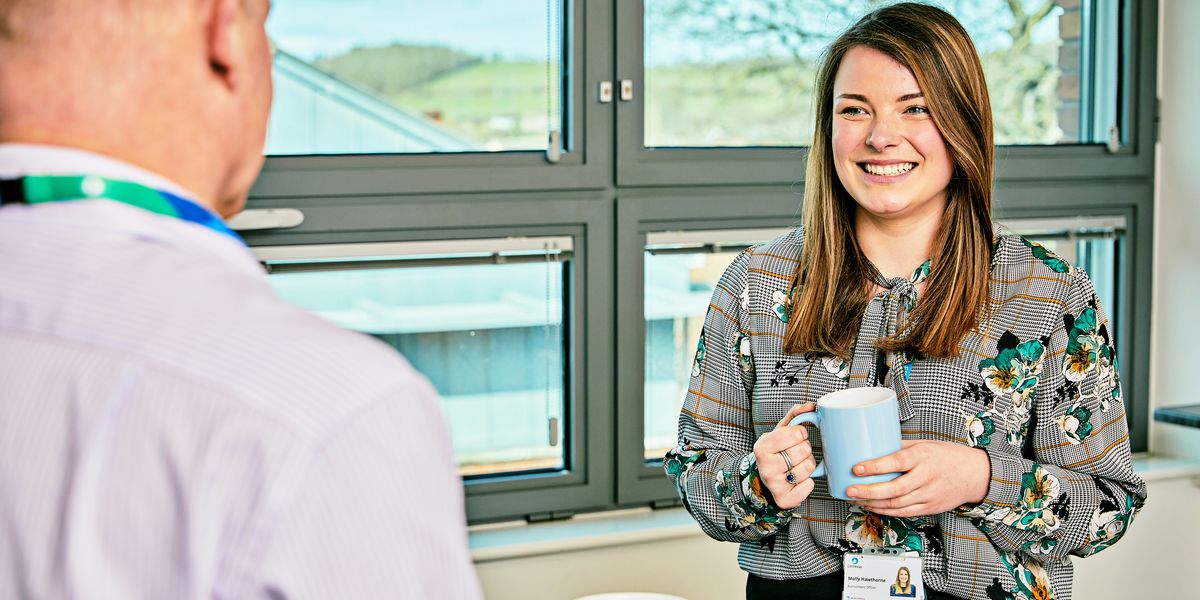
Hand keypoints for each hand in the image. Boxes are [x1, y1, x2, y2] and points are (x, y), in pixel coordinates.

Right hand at [752, 403, 818, 509]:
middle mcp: (765, 466)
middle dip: (804, 450)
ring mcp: (774, 484)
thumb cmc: (775, 453)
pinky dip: (807, 483)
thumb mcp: (779, 433)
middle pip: (804, 450)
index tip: (794, 438)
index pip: (796, 433)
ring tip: (796, 466)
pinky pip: (809, 485)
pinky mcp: (784, 499)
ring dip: (807, 466)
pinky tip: (798, 480)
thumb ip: (794, 416)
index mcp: (762, 447)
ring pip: (809, 467)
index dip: (800, 434)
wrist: (763, 481)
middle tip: (795, 454)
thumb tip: (811, 405)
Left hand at [846, 439, 990, 516]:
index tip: (856, 468)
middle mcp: (926, 477)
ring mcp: (928, 495)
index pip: (895, 462)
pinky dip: (885, 511)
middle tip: (849, 490)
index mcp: (923, 457)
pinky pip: (904, 513)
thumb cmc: (947, 456)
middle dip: (868, 491)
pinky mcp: (929, 507)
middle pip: (894, 489)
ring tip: (856, 499)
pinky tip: (872, 507)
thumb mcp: (924, 444)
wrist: (974, 475)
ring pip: (896, 504)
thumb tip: (873, 446)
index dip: (874, 467)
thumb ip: (899, 447)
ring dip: (873, 503)